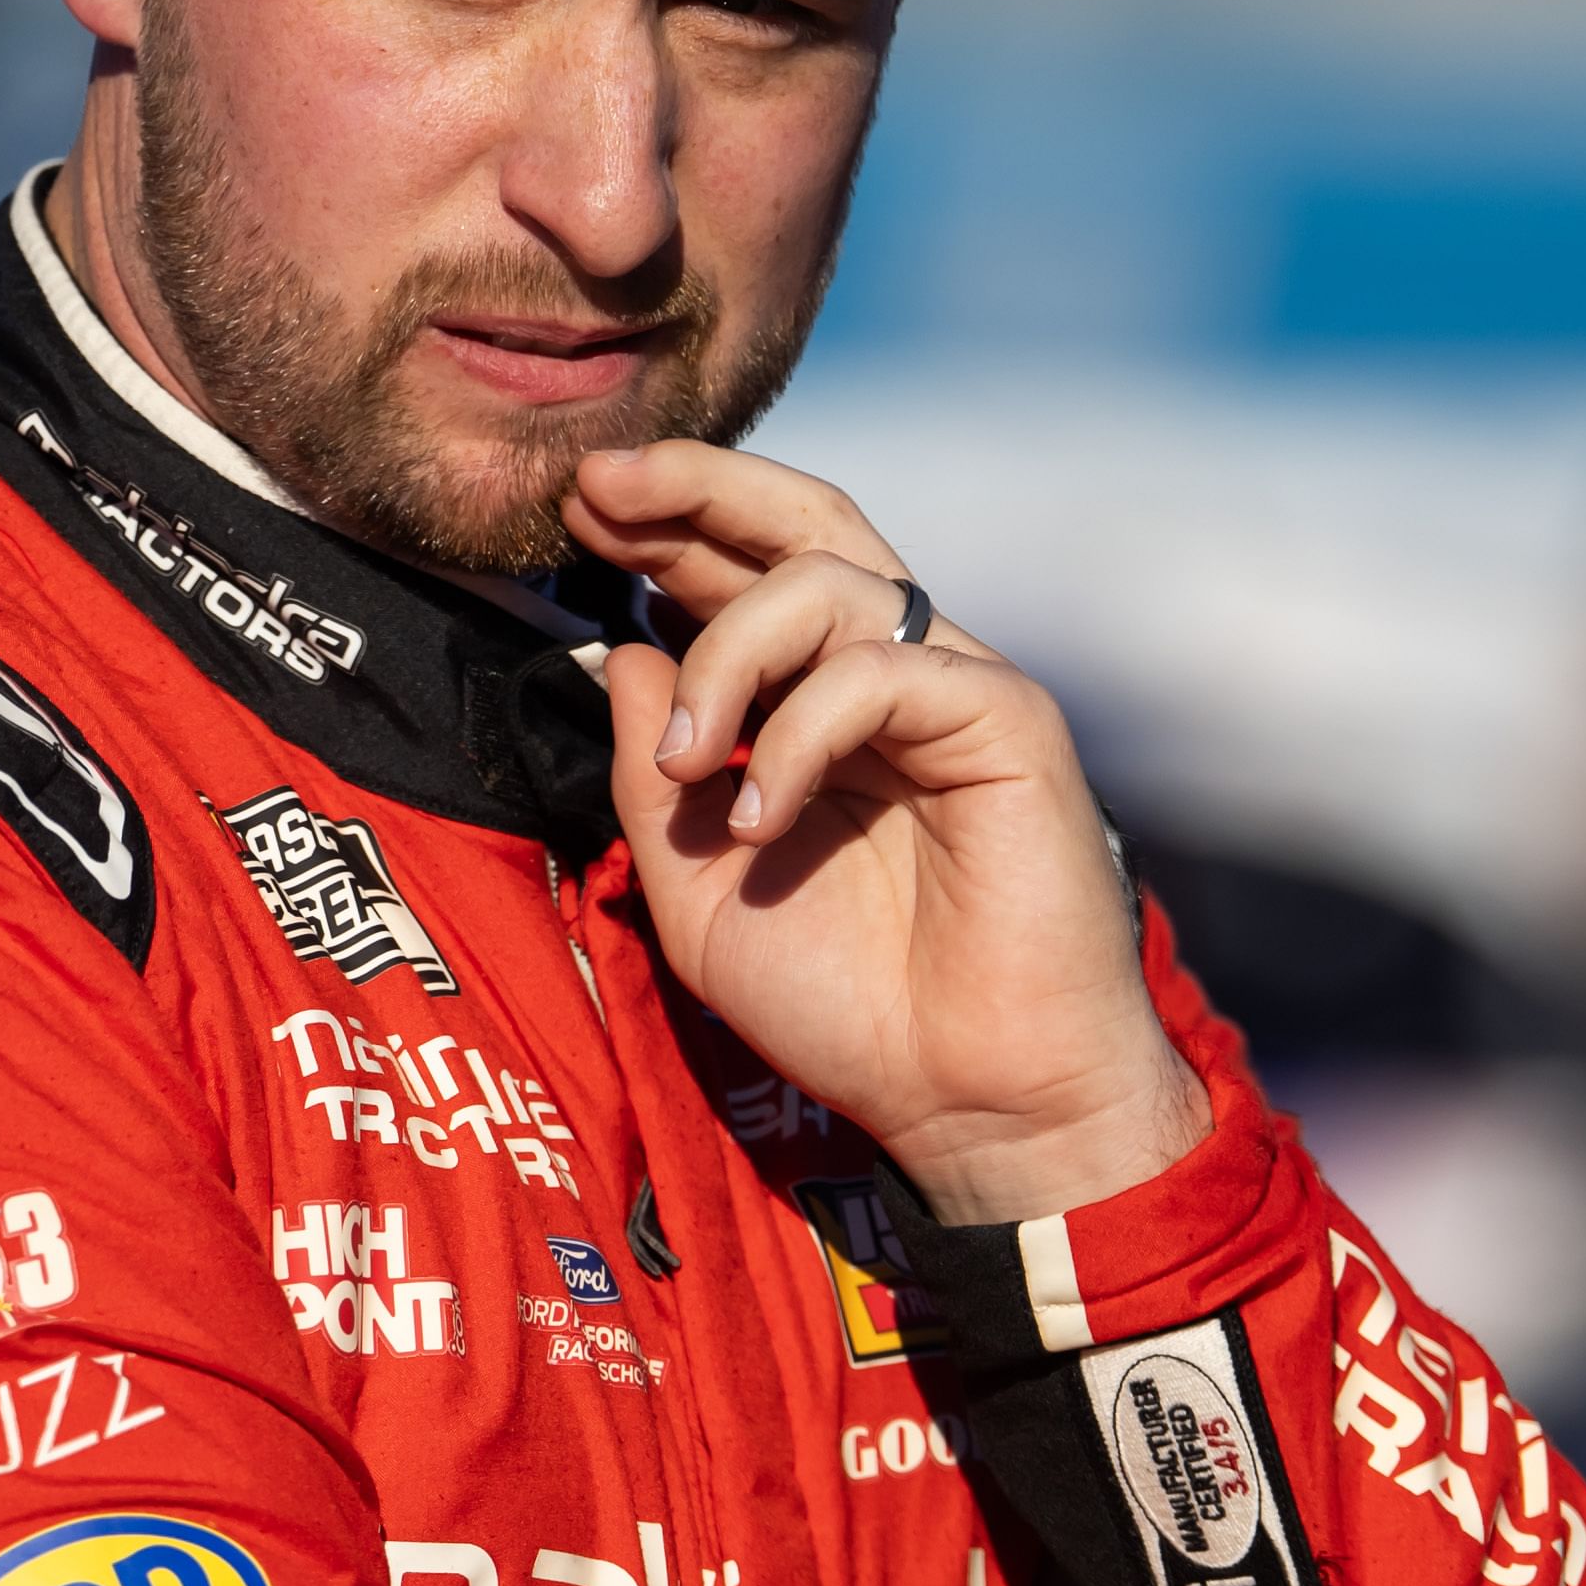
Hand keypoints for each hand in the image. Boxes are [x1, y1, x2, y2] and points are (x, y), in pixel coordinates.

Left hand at [570, 442, 1207, 1226]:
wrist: (966, 1101)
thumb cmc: (847, 1007)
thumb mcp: (695, 888)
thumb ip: (649, 774)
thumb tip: (618, 652)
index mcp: (818, 702)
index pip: (741, 572)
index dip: (662, 528)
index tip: (575, 510)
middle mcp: (890, 674)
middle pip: (804, 522)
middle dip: (696, 486)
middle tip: (599, 485)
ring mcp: (954, 689)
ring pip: (830, 582)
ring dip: (727, 653)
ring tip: (684, 765)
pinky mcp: (1010, 722)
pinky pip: (886, 672)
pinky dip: (801, 734)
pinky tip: (759, 819)